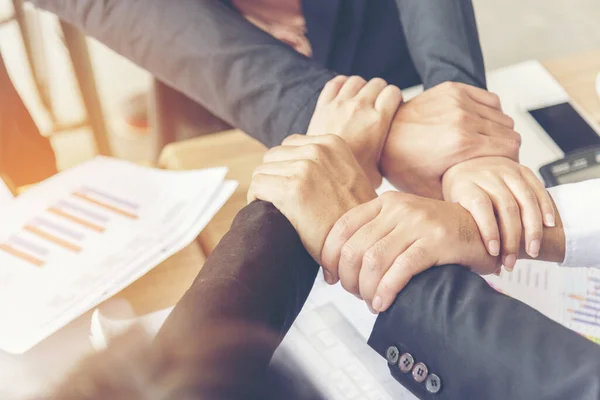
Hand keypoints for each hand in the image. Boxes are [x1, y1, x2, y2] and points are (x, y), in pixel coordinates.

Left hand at [248, 134, 376, 269]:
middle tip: (280, 201)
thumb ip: (326, 164)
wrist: (361, 240)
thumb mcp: (348, 177)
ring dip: (265, 189)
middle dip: (273, 178)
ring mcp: (304, 168)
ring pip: (261, 172)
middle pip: (272, 156)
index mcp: (332, 143)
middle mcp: (318, 150)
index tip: (289, 187)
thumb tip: (297, 164)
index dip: (285, 168)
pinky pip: (257, 186)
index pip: (290, 145)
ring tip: (276, 208)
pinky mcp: (292, 190)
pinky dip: (257, 199)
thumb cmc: (354, 216)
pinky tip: (270, 212)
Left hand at [307, 76, 402, 186]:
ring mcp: (339, 105)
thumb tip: (394, 163)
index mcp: (376, 121)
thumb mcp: (378, 174)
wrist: (318, 177)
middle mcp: (359, 108)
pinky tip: (345, 95)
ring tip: (362, 100)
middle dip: (380, 91)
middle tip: (377, 105)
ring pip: (357, 81)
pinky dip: (342, 84)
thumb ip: (386, 161)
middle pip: (377, 83)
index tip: (392, 107)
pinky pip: (335, 83)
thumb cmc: (349, 181)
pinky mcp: (322, 106)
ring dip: (362, 87)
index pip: (393, 92)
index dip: (395, 98)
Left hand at [321, 192, 498, 312]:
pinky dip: (387, 290)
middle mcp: (399, 208)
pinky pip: (401, 269)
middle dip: (349, 279)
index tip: (331, 278)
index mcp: (385, 203)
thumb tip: (338, 268)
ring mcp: (419, 222)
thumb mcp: (402, 226)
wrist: (484, 230)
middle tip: (355, 294)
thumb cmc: (438, 235)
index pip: (342, 227)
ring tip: (371, 302)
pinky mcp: (438, 241)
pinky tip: (384, 303)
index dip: (329, 256)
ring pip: (374, 260)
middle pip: (355, 248)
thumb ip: (374, 237)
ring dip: (367, 289)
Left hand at [380, 82, 521, 198]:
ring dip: (497, 130)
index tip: (500, 169)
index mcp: (461, 144)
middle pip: (510, 131)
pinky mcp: (452, 90)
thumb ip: (464, 194)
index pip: (511, 148)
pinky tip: (476, 125)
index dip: (509, 161)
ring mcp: (458, 101)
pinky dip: (488, 111)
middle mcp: (463, 119)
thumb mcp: (432, 190)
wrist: (382, 137)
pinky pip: (489, 99)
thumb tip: (484, 211)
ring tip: (482, 143)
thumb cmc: (403, 163)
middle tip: (491, 159)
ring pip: (501, 115)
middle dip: (504, 148)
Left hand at [442, 157, 555, 270]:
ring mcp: (505, 171)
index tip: (494, 252)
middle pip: (506, 206)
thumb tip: (484, 267)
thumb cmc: (461, 193)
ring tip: (533, 250)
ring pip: (525, 199)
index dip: (489, 230)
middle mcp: (486, 175)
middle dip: (513, 238)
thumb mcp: (455, 208)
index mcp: (466, 184)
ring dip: (532, 227)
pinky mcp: (521, 169)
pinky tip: (548, 225)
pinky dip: (545, 207)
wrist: (466, 164)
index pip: (480, 206)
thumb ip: (467, 229)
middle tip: (513, 260)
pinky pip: (537, 188)